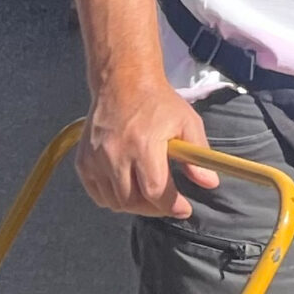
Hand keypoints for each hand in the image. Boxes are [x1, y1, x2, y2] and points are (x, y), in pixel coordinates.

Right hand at [78, 77, 218, 218]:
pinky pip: (96, 193)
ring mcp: (95, 159)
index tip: (184, 209)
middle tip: (168, 203)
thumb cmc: (159, 103)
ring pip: (114, 202)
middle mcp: (115, 155)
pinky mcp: (82, 161)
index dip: (172, 206)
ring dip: (134, 205)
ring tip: (150, 197)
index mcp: (143, 145)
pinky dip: (112, 199)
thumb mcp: (188, 123)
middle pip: (133, 201)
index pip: (155, 191)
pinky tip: (128, 190)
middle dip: (155, 208)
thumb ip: (198, 155)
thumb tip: (210, 183)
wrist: (122, 83)